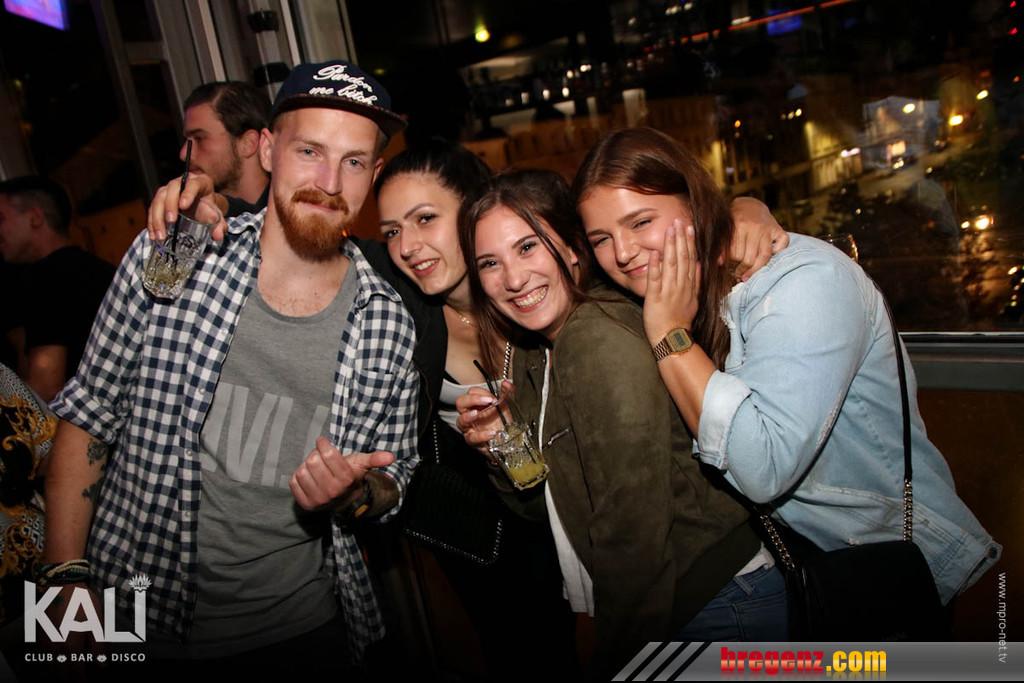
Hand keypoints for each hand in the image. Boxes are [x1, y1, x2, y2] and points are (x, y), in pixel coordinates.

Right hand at [41, 583, 105, 677]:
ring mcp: (45, 643)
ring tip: (74, 661)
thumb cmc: (83, 603)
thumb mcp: (96, 623)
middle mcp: (55, 649)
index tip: (87, 681)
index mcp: (71, 647)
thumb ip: (98, 646)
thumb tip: (102, 665)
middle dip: (71, 676)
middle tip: (81, 673)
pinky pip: (47, 653)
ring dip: (63, 666)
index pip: (75, 674)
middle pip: (62, 672)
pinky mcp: (40, 636)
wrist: (61, 586)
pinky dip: (55, 655)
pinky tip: (64, 649)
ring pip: (54, 663)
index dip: (81, 680)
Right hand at [146, 173, 227, 242]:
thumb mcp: (216, 215)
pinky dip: (151, 223)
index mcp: (199, 182)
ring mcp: (168, 190)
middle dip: (169, 205)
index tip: (183, 206)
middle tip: (171, 221)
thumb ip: (219, 225)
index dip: (187, 193)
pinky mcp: (160, 199)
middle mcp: (181, 183)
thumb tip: (219, 236)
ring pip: (158, 199)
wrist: (201, 206)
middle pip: (171, 190)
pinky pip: (152, 209)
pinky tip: (153, 236)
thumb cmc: (209, 208)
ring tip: (160, 235)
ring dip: (157, 218)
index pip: (193, 184)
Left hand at [290, 438, 394, 510]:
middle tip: (321, 459)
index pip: (327, 453)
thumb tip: (391, 457)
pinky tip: (310, 479)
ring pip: (302, 471)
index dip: (323, 444)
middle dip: (315, 455)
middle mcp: (332, 491)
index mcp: (345, 479)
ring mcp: (318, 500)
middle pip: (312, 461)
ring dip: (306, 466)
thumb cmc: (350, 476)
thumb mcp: (362, 464)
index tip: (323, 443)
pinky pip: (294, 482)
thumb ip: (375, 458)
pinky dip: (299, 477)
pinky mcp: (306, 504)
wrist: (343, 501)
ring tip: (316, 469)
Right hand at [455, 382, 512, 461]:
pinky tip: (492, 434)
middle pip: (460, 402)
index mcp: (477, 405)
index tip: (493, 398)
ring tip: (477, 414)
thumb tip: (507, 383)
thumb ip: (507, 394)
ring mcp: (470, 428)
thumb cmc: (502, 422)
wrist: (508, 440)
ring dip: (468, 416)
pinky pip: (472, 438)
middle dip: (472, 400)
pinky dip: (482, 436)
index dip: (481, 393)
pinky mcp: (473, 442)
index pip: (471, 392)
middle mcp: (470, 415)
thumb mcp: (506, 406)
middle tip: (487, 401)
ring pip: (460, 421)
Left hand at [644, 219, 699, 345]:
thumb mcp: (694, 300)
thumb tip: (698, 264)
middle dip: (681, 238)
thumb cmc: (681, 320)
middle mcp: (680, 285)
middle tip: (679, 220)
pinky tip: (654, 252)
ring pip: (671, 264)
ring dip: (670, 246)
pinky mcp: (655, 297)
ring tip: (670, 230)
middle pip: (682, 258)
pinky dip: (655, 265)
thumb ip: (696, 282)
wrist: (673, 338)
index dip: (690, 242)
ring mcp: (669, 291)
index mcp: (689, 285)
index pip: (690, 259)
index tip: (689, 226)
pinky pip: (655, 279)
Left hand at [727, 196, 788, 280]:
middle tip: (738, 275)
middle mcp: (755, 227)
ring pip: (764, 256)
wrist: (750, 205)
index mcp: (739, 225)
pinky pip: (781, 247)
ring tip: (748, 275)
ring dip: (756, 269)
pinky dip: (776, 254)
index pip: (735, 254)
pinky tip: (766, 259)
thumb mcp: (725, 230)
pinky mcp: (779, 229)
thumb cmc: (734, 220)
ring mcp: (769, 228)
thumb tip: (719, 262)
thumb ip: (721, 245)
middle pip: (749, 258)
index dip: (731, 265)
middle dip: (742, 270)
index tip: (730, 270)